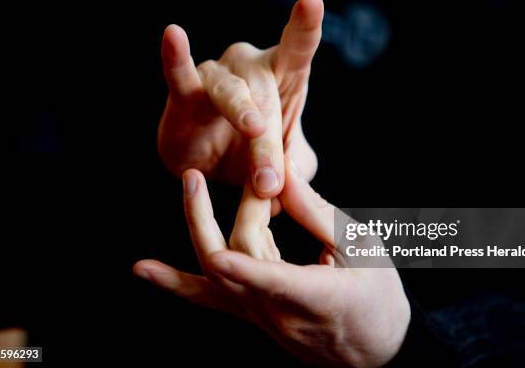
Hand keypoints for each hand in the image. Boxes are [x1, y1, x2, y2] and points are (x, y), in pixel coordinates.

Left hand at [134, 160, 410, 366]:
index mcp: (318, 298)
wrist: (376, 349)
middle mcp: (281, 314)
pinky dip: (175, 282)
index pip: (274, 281)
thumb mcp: (362, 249)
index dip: (246, 269)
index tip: (221, 253)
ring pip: (214, 277)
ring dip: (198, 228)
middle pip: (236, 259)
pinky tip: (145, 269)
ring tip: (189, 187)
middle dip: (220, 214)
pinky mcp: (253, 316)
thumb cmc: (378, 295)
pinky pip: (209, 298)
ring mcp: (262, 318)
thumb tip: (282, 176)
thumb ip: (317, 213)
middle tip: (199, 178)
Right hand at [158, 0, 321, 197]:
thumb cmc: (257, 155)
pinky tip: (173, 36)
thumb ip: (295, 174)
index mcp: (284, 77)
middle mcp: (251, 68)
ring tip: (252, 130)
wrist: (213, 171)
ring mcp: (218, 76)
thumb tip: (287, 188)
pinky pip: (180, 75)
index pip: (298, 47)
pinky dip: (176, 59)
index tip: (312, 1)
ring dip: (242, 115)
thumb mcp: (288, 168)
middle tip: (269, 182)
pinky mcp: (185, 94)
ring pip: (232, 93)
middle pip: (266, 94)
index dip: (305, 25)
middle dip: (268, 140)